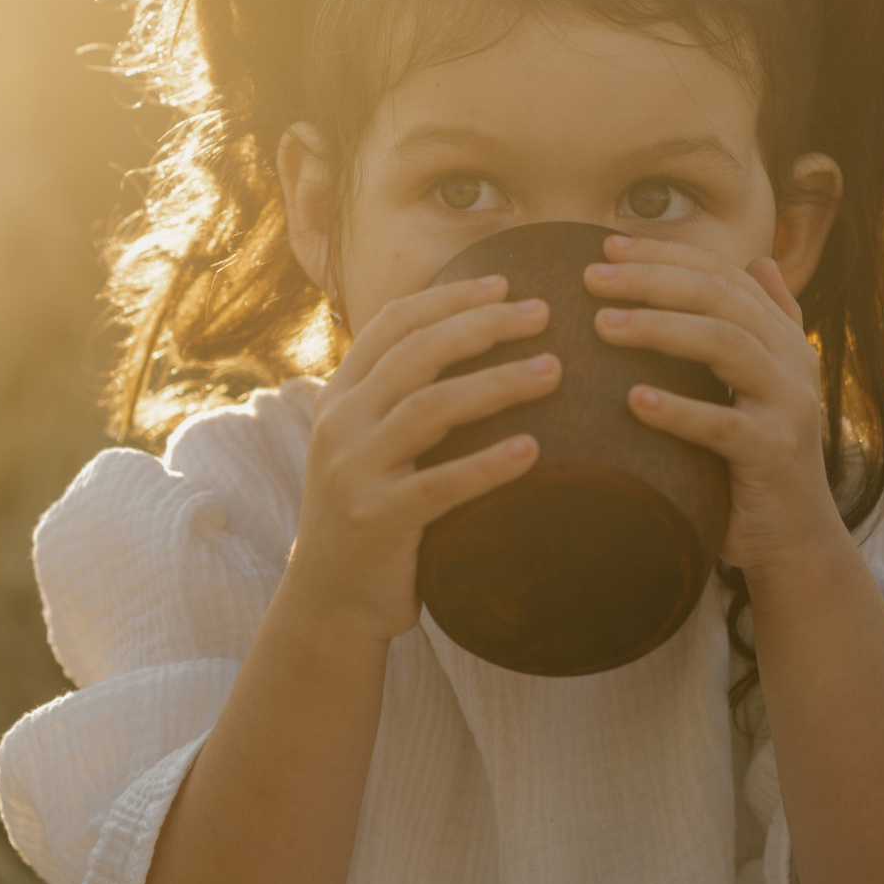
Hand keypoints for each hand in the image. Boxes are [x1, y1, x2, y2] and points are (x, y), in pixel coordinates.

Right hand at [285, 275, 557, 643]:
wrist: (330, 600)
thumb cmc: (372, 514)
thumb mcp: (370, 445)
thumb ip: (401, 399)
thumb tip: (477, 344)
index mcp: (340, 396)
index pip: (394, 324)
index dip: (451, 297)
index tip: (506, 283)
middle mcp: (340, 423)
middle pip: (418, 353)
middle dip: (484, 325)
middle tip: (544, 313)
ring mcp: (354, 471)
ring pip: (431, 407)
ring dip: (497, 383)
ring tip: (554, 372)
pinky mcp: (378, 519)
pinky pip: (441, 485)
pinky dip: (488, 465)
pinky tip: (534, 451)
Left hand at [584, 234, 843, 574]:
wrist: (794, 538)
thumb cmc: (758, 459)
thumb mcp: (762, 385)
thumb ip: (765, 324)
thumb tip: (760, 261)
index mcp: (783, 338)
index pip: (723, 275)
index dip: (667, 255)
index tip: (607, 246)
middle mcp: (793, 361)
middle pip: (720, 298)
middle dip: (653, 280)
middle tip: (591, 277)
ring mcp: (789, 406)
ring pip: (725, 345)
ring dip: (659, 329)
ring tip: (602, 325)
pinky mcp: (774, 453)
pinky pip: (724, 425)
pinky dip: (678, 410)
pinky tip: (633, 401)